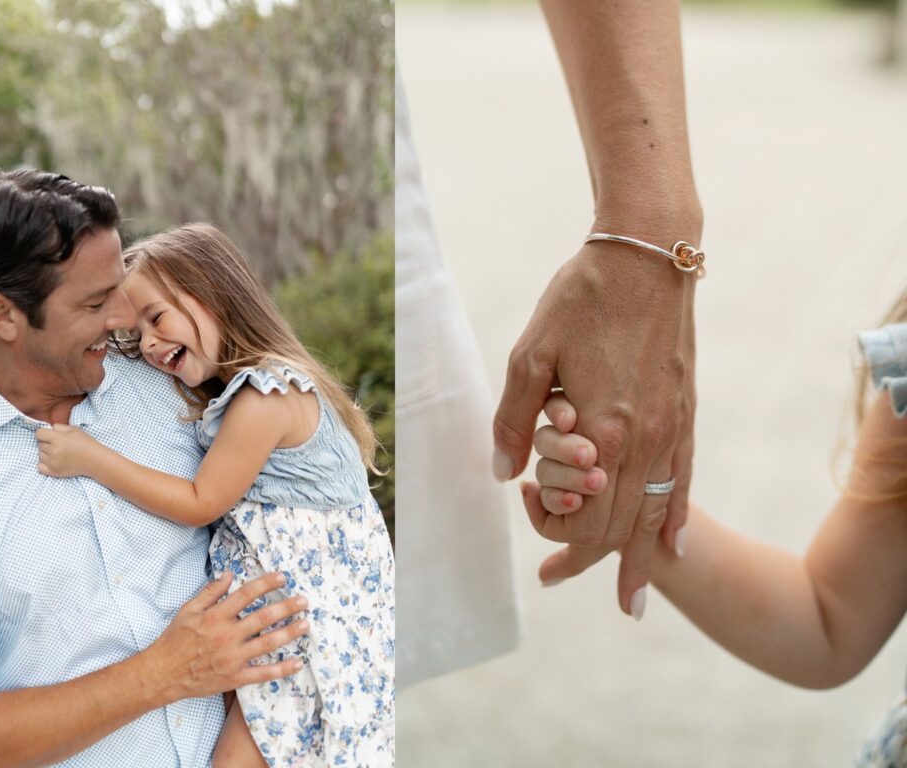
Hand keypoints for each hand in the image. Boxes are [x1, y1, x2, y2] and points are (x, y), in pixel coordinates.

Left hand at [36, 423, 104, 476]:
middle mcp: (53, 451)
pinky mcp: (53, 472)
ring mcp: (52, 462)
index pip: (38, 433)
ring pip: (40, 455)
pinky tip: (53, 461)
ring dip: (46, 453)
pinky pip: (39, 467)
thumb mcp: (74, 429)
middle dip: (47, 443)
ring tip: (59, 453)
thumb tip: (48, 429)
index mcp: (58, 438)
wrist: (95, 460)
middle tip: (60, 445)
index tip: (49, 436)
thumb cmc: (85, 443)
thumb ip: (58, 427)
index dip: (43, 433)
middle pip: (40, 444)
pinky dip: (44, 464)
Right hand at [142, 571, 308, 703]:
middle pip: (263, 618)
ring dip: (289, 633)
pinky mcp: (234, 677)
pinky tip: (298, 663)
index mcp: (216, 616)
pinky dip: (282, 669)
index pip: (246, 594)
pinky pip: (262, 673)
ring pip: (267, 643)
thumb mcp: (188, 610)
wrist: (163, 674)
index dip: (266, 583)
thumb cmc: (175, 640)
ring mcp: (232, 657)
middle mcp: (227, 635)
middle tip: (304, 601)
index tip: (282, 577)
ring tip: (306, 624)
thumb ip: (210, 592)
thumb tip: (229, 574)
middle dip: (286, 607)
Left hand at [493, 240, 695, 615]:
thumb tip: (503, 474)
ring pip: (656, 515)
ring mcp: (674, 429)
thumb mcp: (531, 354)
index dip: (551, 529)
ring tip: (630, 601)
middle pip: (618, 526)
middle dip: (585, 558)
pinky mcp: (688, 413)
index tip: (526, 507)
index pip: (581, 515)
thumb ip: (514, 420)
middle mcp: (645, 440)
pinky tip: (676, 545)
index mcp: (602, 430)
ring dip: (639, 561)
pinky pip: (685, 480)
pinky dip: (675, 518)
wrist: (647, 255)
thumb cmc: (582, 299)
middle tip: (554, 579)